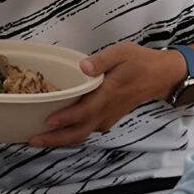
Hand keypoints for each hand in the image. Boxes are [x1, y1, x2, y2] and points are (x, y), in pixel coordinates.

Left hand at [27, 42, 185, 147]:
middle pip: (79, 132)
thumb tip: (84, 67)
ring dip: (62, 139)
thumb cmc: (140, 62)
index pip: (84, 111)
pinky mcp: (108, 118)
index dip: (65, 118)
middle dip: (56, 139)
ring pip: (83, 133)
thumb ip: (101, 60)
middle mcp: (106, 111)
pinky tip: (59, 128)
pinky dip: (72, 133)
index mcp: (108, 95)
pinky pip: (88, 130)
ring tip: (40, 137)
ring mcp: (108, 117)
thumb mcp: (121, 53)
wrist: (160, 76)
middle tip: (33, 140)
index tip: (47, 121)